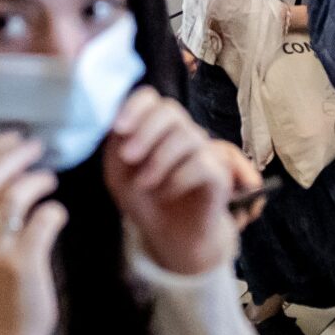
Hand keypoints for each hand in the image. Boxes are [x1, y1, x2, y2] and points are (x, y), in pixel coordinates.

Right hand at [0, 133, 65, 334]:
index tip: (14, 137)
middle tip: (37, 148)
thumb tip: (10, 160)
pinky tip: (56, 215)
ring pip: (15, 194)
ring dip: (38, 179)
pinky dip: (55, 210)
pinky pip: (43, 220)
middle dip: (16, 153)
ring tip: (49, 180)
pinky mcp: (22, 264)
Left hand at [102, 90, 236, 277]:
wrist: (170, 236)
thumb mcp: (118, 172)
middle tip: (127, 157)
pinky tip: (165, 193)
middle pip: (170, 110)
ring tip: (143, 184)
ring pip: (186, 136)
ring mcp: (203, 151)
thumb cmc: (144, 198)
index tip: (117, 128)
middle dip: (146, 131)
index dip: (134, 107)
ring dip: (158, 160)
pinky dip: (177, 178)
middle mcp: (182, 132)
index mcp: (155, 126)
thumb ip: (116, 145)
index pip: (150, 98)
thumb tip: (116, 122)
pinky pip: (202, 163)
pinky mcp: (218, 174)